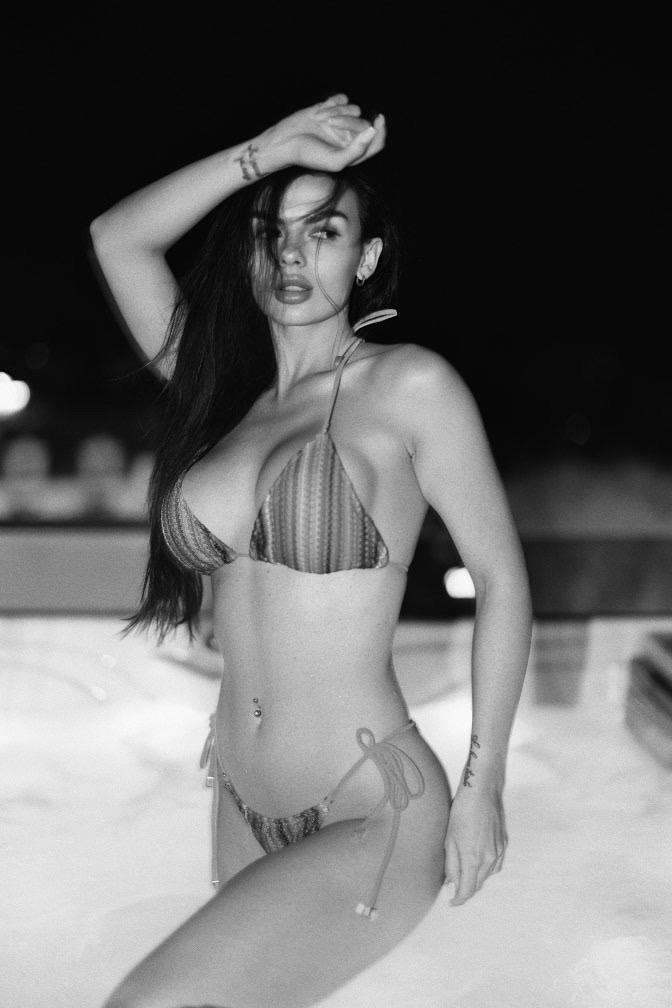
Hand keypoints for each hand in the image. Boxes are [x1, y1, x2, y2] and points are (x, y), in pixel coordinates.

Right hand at [258, 94, 385, 173]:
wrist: (285, 142)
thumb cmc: (309, 155)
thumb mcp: (335, 161)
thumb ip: (357, 151)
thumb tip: (372, 131)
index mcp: (353, 153)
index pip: (377, 142)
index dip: (381, 131)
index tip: (378, 120)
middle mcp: (350, 137)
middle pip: (363, 124)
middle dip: (348, 121)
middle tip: (330, 124)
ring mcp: (341, 122)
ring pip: (354, 108)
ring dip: (337, 111)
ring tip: (321, 120)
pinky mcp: (331, 108)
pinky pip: (342, 98)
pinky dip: (332, 102)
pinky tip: (319, 111)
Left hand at [443, 783, 507, 905]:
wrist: (482, 791)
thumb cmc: (461, 812)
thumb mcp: (449, 839)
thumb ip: (451, 864)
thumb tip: (451, 883)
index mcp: (473, 859)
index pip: (468, 890)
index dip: (459, 900)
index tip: (452, 902)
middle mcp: (489, 859)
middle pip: (478, 884)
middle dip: (466, 888)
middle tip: (454, 887)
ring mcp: (499, 851)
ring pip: (488, 875)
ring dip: (476, 878)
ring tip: (464, 870)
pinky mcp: (504, 844)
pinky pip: (495, 864)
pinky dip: (486, 868)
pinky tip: (478, 860)